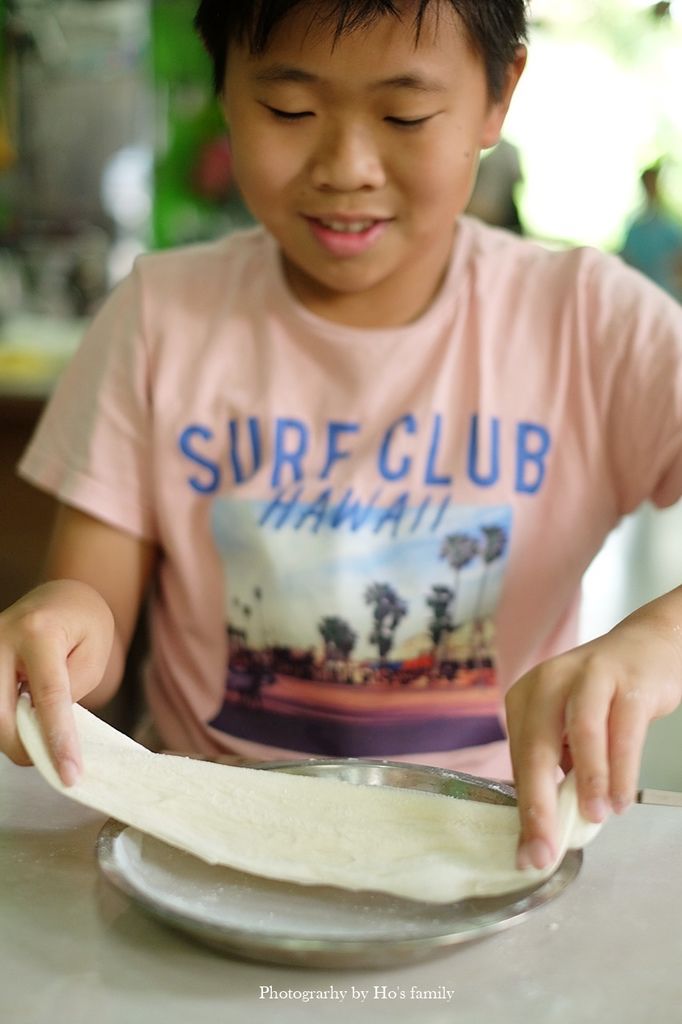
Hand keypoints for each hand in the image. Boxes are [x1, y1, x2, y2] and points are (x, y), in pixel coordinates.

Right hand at [0, 580, 113, 784]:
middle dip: (22, 747)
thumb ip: (69, 693)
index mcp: (39, 632)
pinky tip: (21, 720)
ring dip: (11, 734)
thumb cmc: (85, 626)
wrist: (61, 597)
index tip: (69, 774)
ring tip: (36, 736)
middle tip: (47, 761)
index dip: (58, 740)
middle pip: (1, 712)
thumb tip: (42, 730)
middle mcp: (1, 636)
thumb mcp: (93, 657)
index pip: (48, 697)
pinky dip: (4, 719)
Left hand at [506, 592, 681, 869]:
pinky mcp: (627, 682)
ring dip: (587, 781)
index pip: (519, 758)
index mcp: (526, 696)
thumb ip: (559, 768)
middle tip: (544, 851)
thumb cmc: (601, 698)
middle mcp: (549, 682)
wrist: (648, 647)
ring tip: (593, 818)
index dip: (523, 809)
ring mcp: (588, 678)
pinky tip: (621, 800)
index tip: (527, 854)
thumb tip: (548, 830)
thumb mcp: (569, 727)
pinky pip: (622, 731)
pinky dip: (621, 770)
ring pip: (580, 733)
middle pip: (536, 748)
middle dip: (539, 806)